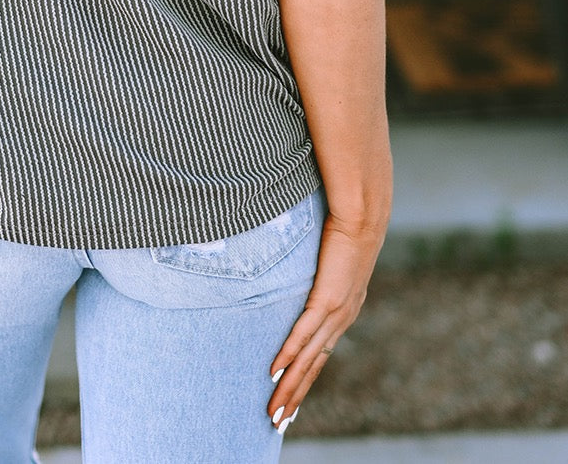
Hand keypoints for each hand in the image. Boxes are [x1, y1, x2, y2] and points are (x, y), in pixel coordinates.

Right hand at [267, 210, 386, 432]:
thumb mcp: (333, 259)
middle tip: (276, 421)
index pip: (321, 356)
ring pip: (308, 359)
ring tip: (274, 409)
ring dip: (289, 387)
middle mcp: (342, 319)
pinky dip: (288, 354)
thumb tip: (307, 269)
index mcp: (344, 312)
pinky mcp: (325, 299)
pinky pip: (303, 333)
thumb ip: (321, 271)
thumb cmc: (347, 230)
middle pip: (314, 367)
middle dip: (294, 397)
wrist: (363, 217)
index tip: (291, 402)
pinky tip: (274, 372)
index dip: (304, 381)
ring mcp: (334, 312)